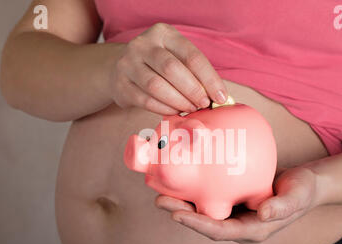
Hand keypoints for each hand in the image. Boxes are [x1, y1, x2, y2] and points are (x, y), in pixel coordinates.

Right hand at [107, 23, 227, 114]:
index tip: (220, 97)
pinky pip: (146, 100)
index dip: (209, 79)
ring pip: (157, 86)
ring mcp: (128, 64)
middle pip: (172, 69)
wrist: (121, 68)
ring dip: (179, 101)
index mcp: (163, 33)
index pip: (191, 56)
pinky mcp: (121, 85)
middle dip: (193, 90)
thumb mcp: (176, 57)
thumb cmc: (158, 65)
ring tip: (190, 108)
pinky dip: (164, 108)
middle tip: (203, 104)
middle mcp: (143, 45)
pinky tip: (175, 111)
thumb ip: (195, 72)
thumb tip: (218, 96)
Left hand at [155, 166, 322, 243]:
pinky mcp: (230, 201)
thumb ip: (283, 206)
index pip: (220, 231)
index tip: (177, 215)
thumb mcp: (298, 196)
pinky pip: (209, 198)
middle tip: (160, 200)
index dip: (198, 225)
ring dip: (182, 202)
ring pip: (203, 210)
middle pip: (205, 222)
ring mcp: (233, 214)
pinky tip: (179, 177)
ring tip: (161, 189)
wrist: (303, 184)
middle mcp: (238, 226)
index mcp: (252, 230)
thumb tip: (263, 214)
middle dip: (182, 213)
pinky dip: (193, 190)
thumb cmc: (303, 190)